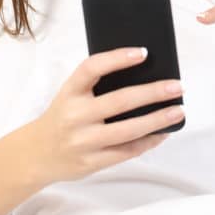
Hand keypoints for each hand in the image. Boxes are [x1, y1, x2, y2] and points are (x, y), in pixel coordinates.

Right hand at [28, 47, 184, 184]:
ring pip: (128, 130)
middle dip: (153, 92)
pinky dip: (148, 141)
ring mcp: (83, 141)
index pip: (92, 68)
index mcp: (69, 92)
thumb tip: (143, 75)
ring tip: (177, 111)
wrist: (37, 154)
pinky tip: (163, 132)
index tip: (144, 52)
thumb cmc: (63, 117)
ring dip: (157, 120)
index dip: (117, 58)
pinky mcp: (91, 162)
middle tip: (177, 86)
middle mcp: (75, 115)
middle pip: (120, 101)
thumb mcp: (70, 96)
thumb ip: (96, 86)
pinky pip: (126, 152)